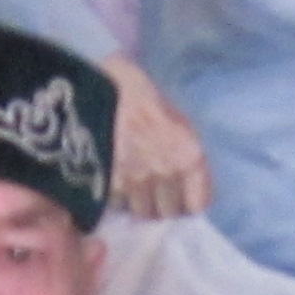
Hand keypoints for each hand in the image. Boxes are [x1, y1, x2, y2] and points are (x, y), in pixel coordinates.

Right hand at [106, 59, 210, 220]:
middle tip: (152, 193)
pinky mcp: (106, 184)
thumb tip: (185, 189)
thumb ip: (183, 156)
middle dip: (160, 205)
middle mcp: (166, 172)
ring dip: (136, 202)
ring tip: (128, 185)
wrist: (98, 82)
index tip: (180, 200)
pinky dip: (113, 198)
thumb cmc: (140, 93)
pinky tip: (110, 179)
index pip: (197, 204)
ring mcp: (135, 180)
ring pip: (139, 211)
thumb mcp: (174, 120)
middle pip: (167, 212)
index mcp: (189, 155)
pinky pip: (115, 205)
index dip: (187, 203)